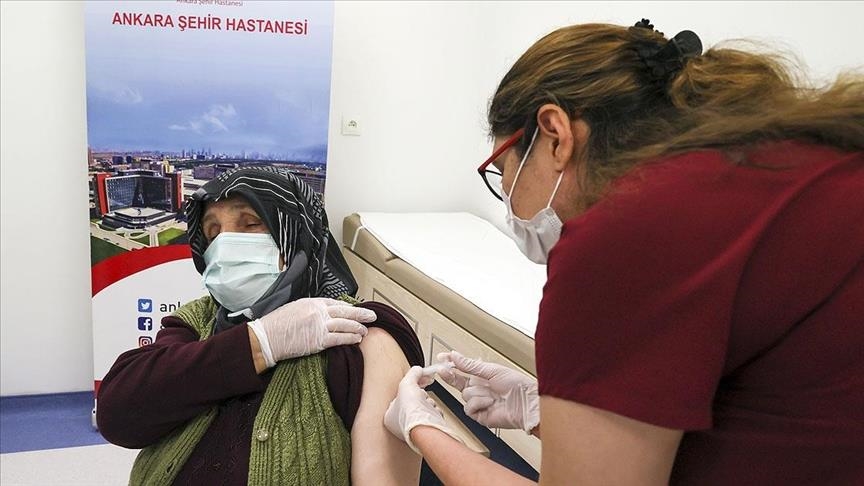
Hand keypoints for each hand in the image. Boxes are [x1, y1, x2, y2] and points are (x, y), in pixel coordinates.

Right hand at [248, 298, 374, 365]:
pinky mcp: (319, 341)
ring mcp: (319, 326)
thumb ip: (311, 309)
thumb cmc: (277, 324)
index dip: (349, 307)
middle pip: (346, 312)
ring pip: (346, 325)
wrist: (267, 338)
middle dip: (361, 314)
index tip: (357, 309)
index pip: (337, 303)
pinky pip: (339, 339)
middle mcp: (318, 312)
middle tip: (372, 316)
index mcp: (312, 302)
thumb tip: (324, 313)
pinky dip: (350, 338)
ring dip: (358, 328)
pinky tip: (358, 339)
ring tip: (366, 330)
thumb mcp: (295, 307)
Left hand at [384, 366, 460, 453]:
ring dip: (428, 403)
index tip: (417, 381)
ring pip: (424, 407)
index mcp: (389, 416)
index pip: (400, 396)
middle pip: (413, 401)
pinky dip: (434, 411)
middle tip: (421, 393)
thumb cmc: (410, 412)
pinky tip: (432, 412)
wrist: (426, 427)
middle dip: (420, 395)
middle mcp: (400, 424)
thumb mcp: (407, 383)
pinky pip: (432, 415)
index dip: (409, 387)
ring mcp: (415, 427)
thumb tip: (418, 370)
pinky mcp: (427, 429)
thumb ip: (412, 374)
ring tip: (426, 404)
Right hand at [437, 351, 538, 432]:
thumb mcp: (491, 370)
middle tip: (443, 370)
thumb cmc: (516, 386)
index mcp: (482, 377)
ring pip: (464, 395)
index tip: (441, 358)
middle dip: (451, 376)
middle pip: (458, 382)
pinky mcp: (480, 415)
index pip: (462, 369)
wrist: (526, 404)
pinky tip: (490, 403)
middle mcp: (480, 389)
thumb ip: (470, 365)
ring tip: (492, 394)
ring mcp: (479, 402)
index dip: (451, 364)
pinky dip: (479, 404)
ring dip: (477, 393)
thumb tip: (455, 356)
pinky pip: (469, 408)